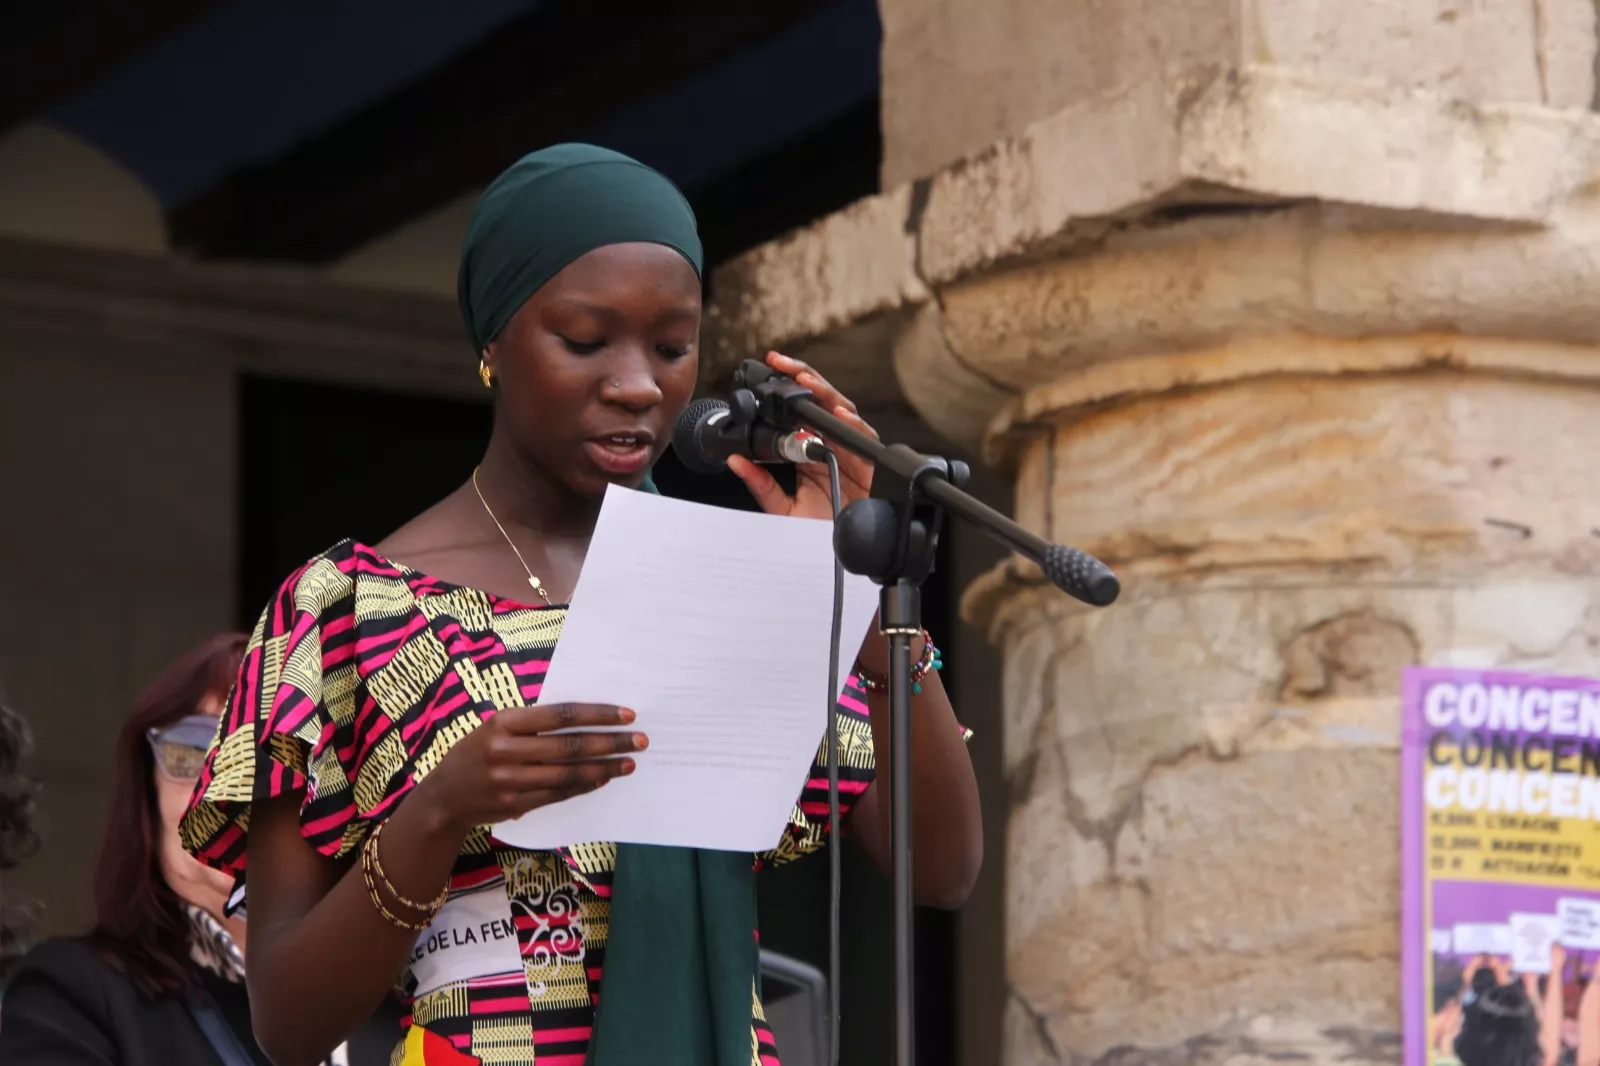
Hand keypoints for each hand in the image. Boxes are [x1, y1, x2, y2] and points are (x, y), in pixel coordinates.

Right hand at [413, 703, 645, 832]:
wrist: (444, 796)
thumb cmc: (477, 752)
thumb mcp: (496, 728)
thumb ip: (533, 724)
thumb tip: (586, 720)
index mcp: (503, 723)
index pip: (561, 715)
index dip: (597, 715)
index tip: (626, 715)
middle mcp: (505, 751)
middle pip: (569, 746)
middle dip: (610, 743)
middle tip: (639, 741)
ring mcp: (509, 781)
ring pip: (568, 774)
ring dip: (603, 768)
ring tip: (629, 763)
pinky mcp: (514, 805)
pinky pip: (558, 794)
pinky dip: (584, 786)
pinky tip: (603, 779)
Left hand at [727, 351, 876, 520]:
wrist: (841, 553)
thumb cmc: (819, 531)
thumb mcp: (782, 507)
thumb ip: (760, 484)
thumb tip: (735, 461)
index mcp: (812, 450)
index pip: (799, 410)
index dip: (786, 390)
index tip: (766, 372)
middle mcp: (832, 445)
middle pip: (821, 401)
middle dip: (803, 377)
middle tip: (780, 363)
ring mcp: (852, 451)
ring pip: (842, 410)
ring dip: (824, 393)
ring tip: (805, 381)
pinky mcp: (870, 464)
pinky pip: (864, 438)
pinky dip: (852, 424)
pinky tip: (838, 413)